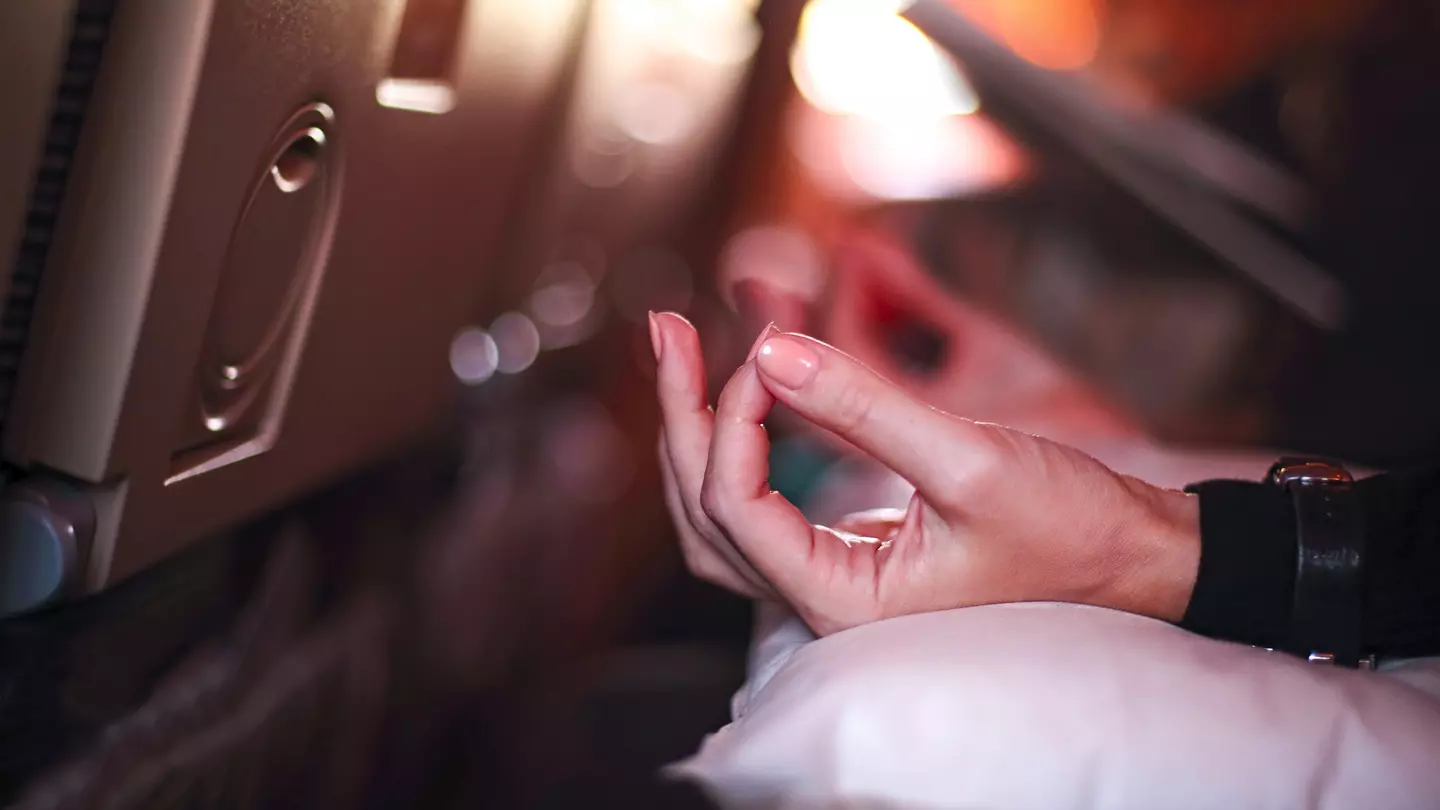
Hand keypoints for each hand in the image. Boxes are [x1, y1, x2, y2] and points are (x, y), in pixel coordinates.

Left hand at [651, 312, 1200, 635]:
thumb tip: (770, 349)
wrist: (1134, 555)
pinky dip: (742, 439)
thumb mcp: (972, 462)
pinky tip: (745, 381)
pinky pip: (764, 499)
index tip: (767, 347)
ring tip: (683, 345)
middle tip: (666, 325)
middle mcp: (824, 598)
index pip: (735, 507)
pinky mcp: (851, 547)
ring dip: (699, 428)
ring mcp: (833, 575)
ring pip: (722, 512)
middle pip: (704, 513)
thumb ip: (865, 407)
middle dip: (681, 415)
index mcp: (844, 599)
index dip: (734, 418)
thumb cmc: (1072, 528)